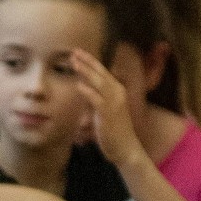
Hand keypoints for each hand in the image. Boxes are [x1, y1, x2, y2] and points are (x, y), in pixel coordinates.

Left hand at [71, 48, 140, 168]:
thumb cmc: (114, 131)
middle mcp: (118, 93)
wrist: (125, 148)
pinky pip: (97, 99)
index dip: (91, 61)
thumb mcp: (104, 110)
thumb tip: (84, 90)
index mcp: (118, 90)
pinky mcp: (109, 113)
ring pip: (99, 82)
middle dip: (87, 61)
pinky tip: (78, 85)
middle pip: (101, 73)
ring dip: (86, 71)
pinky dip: (87, 91)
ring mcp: (114, 102)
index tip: (79, 53)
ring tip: (74, 62)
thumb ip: (96, 99)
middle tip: (74, 51)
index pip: (103, 72)